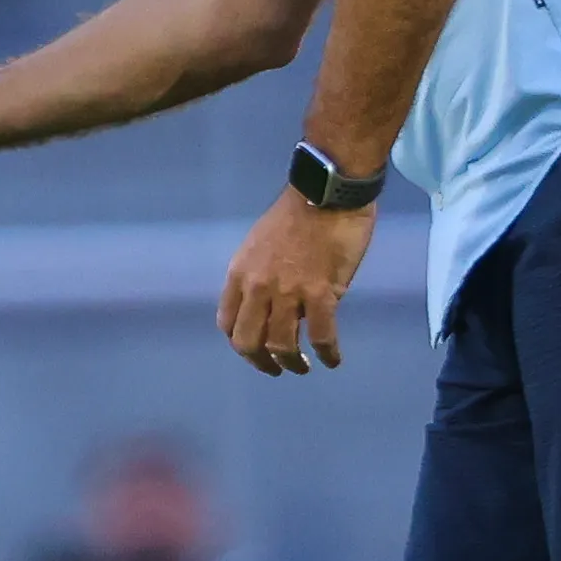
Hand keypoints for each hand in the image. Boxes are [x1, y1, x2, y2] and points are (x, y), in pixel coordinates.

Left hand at [218, 188, 374, 374]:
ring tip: (303, 367)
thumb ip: (259, 275)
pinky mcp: (320, 293)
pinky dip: (327, 353)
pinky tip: (333, 359)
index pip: (227, 322)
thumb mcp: (260, 244)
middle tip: (276, 368)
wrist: (326, 192)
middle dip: (261, 363)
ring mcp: (288, 291)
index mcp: (240, 273)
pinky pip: (321, 336)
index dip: (240, 343)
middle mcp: (258, 286)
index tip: (255, 350)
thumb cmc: (297, 213)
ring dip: (292, 364)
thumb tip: (272, 304)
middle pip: (247, 342)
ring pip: (281, 345)